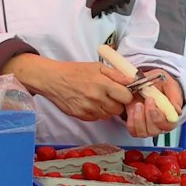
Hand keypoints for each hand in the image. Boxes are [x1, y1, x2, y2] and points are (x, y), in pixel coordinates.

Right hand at [8, 54, 133, 121]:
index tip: (123, 92)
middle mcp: (96, 97)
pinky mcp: (81, 116)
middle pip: (119, 109)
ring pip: (108, 115)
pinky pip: (96, 118)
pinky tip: (89, 103)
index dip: (127, 95)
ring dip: (107, 109)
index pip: (126, 97)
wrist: (52, 79)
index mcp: (102, 83)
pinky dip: (96, 113)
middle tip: (110, 96)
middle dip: (117, 103)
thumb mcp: (97, 67)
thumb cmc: (75, 71)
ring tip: (98, 99)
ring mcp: (88, 108)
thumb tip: (133, 81)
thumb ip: (116, 74)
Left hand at [124, 72, 183, 137]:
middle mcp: (159, 124)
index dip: (159, 118)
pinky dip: (131, 121)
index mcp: (170, 116)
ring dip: (138, 119)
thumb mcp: (169, 84)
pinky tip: (132, 109)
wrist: (146, 81)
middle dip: (147, 116)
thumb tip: (177, 111)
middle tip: (147, 99)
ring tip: (138, 104)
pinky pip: (133, 130)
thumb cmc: (160, 84)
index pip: (168, 125)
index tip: (153, 104)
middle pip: (154, 131)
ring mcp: (147, 126)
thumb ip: (175, 96)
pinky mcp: (136, 124)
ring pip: (143, 132)